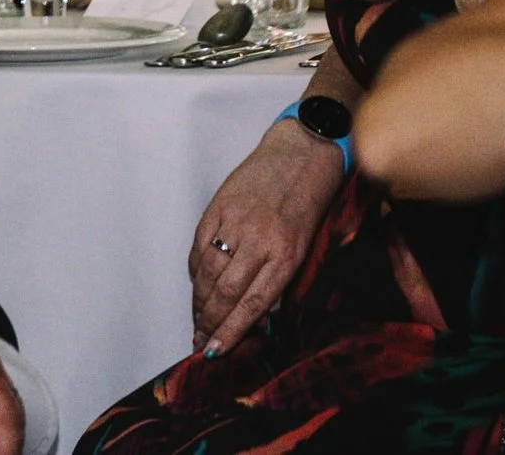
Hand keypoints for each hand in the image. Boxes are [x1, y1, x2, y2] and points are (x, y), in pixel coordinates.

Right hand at [191, 121, 344, 355]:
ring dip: (198, 301)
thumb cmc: (310, 200)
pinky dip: (194, 269)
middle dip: (208, 322)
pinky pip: (199, 246)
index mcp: (287, 254)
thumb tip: (256, 311)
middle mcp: (260, 240)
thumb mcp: (306, 245)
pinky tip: (196, 285)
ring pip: (207, 271)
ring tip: (195, 320)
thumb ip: (281, 275)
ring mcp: (235, 222)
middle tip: (199, 342)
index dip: (231, 331)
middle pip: (224, 291)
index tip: (215, 351)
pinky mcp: (218, 206)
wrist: (302, 152)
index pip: (253, 303)